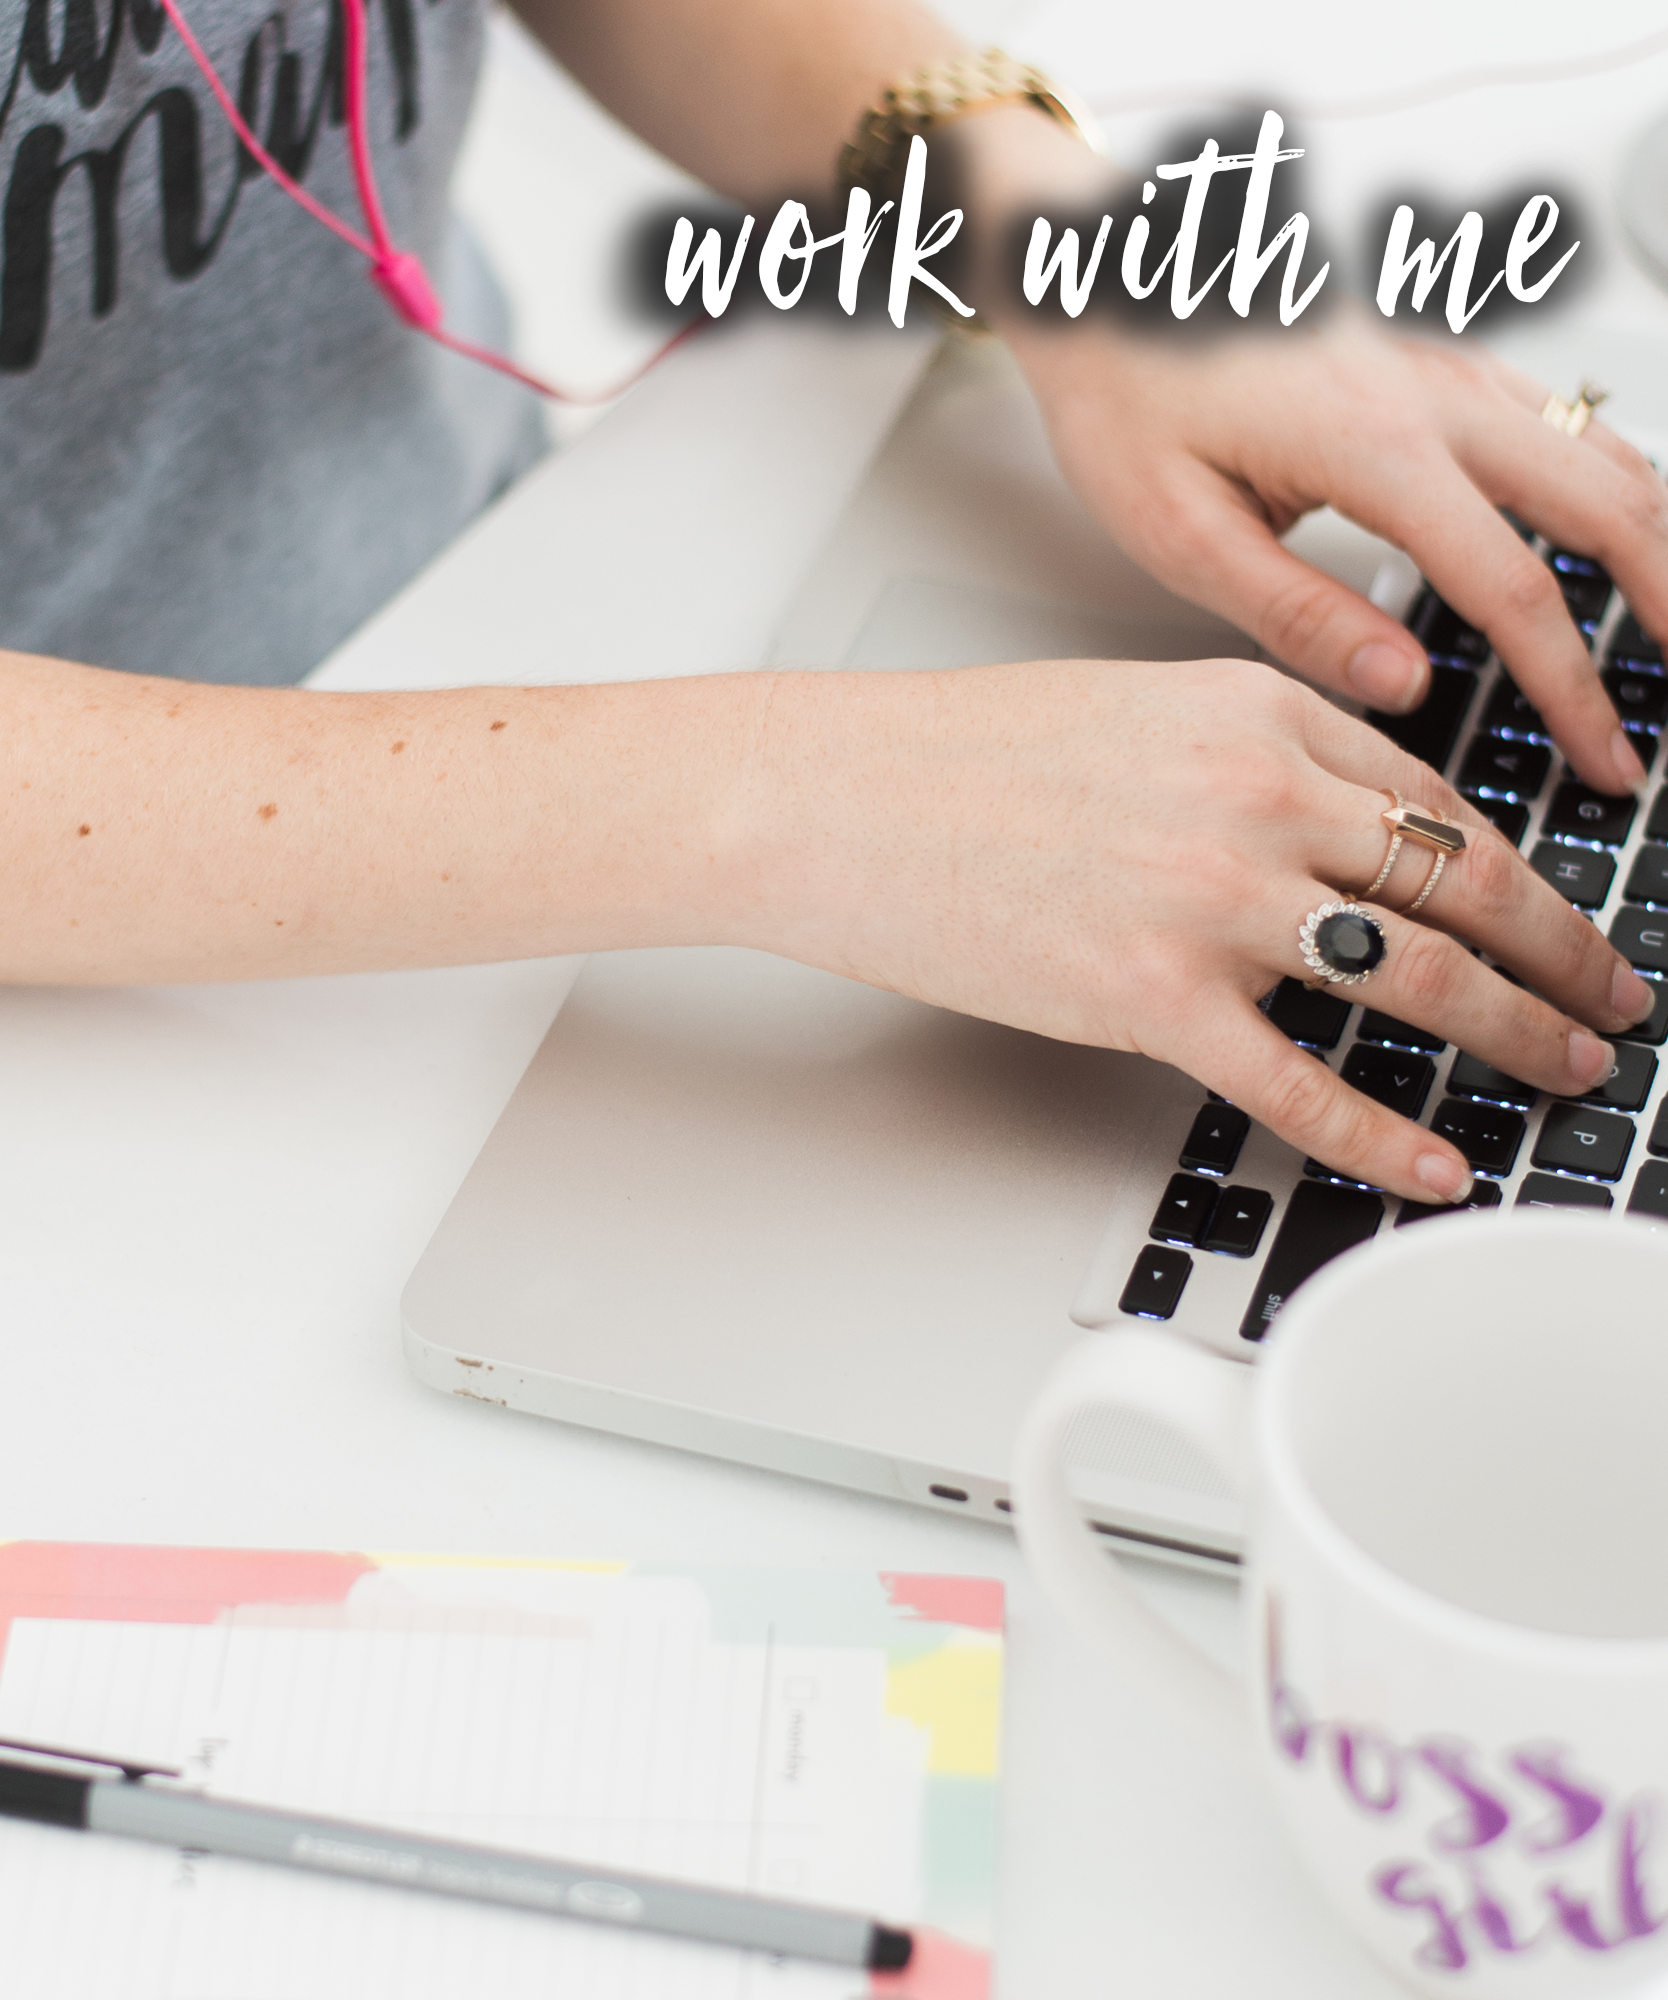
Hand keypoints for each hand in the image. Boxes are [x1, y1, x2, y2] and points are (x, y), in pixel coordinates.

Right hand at [740, 657, 1654, 1202]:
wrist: (833, 797)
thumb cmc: (952, 757)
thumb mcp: (1130, 711)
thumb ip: (1249, 757)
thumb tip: (1334, 831)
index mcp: (1256, 710)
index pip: (1436, 799)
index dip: (1525, 871)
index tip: (1561, 915)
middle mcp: (1256, 795)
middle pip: (1461, 887)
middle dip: (1562, 956)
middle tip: (1610, 1004)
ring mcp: (1208, 898)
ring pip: (1415, 981)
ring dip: (1512, 1035)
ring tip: (1560, 1072)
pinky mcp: (1147, 996)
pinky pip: (1301, 1083)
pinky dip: (1384, 1136)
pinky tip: (1434, 1163)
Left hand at [1006, 311, 1659, 797]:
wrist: (1102, 280)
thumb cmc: (1122, 392)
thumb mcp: (1180, 531)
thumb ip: (1294, 611)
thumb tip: (1399, 681)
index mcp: (1371, 446)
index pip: (1511, 588)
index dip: (1570, 687)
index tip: (1601, 757)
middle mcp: (1432, 394)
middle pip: (1609, 503)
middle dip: (1667, 604)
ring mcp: (1445, 366)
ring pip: (1605, 448)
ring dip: (1656, 539)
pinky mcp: (1436, 360)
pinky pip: (1563, 421)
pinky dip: (1614, 485)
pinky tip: (1614, 536)